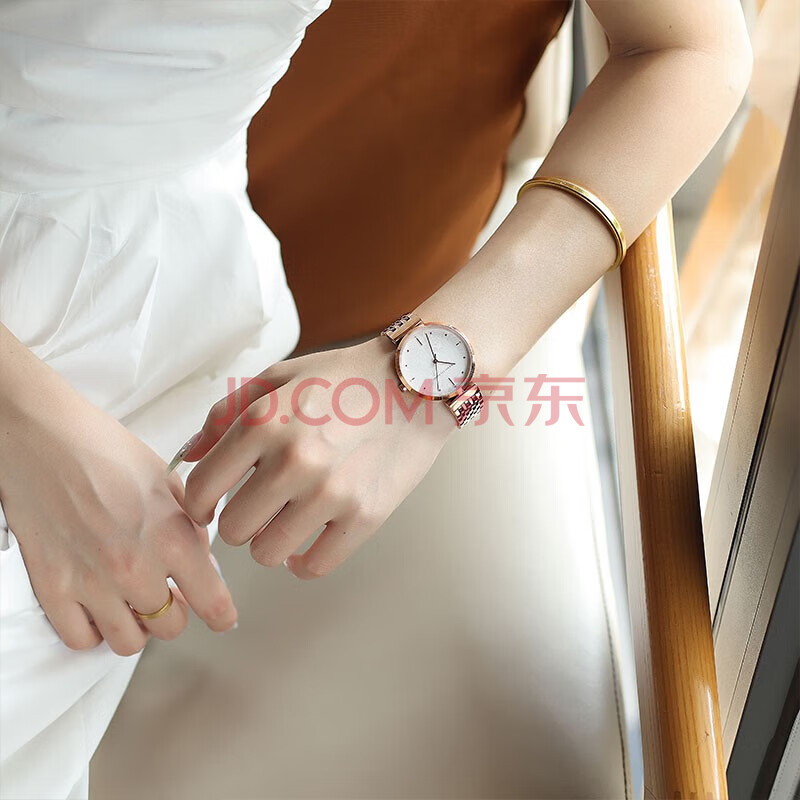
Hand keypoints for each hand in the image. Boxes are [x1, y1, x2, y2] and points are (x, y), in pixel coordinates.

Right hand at [0, 381, 237, 654]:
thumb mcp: (169, 482)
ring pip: (129, 642)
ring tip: (133, 601)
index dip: (222, 615)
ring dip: (137, 625)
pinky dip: (94, 630)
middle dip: (175, 611)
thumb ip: (191, 527)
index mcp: (173, 538)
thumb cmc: (104, 450)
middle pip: (171, 626)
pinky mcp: (52, 589)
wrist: (44, 438)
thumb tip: (204, 564)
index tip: (223, 617)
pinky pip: (82, 639)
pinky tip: (99, 606)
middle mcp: (135, 568)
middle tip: (168, 593)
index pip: (213, 603)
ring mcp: (91, 583)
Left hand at [181, 337, 453, 578]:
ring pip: (268, 553)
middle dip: (241, 520)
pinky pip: (313, 566)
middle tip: (261, 504)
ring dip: (272, 540)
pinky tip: (309, 539)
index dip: (200, 503)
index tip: (212, 504)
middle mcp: (293, 460)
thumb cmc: (345, 379)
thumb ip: (226, 413)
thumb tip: (191, 456)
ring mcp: (331, 492)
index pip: (201, 491)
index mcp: (263, 422)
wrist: (416, 383)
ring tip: (288, 518)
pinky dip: (304, 560)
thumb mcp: (279, 377)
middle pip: (233, 530)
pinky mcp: (365, 517)